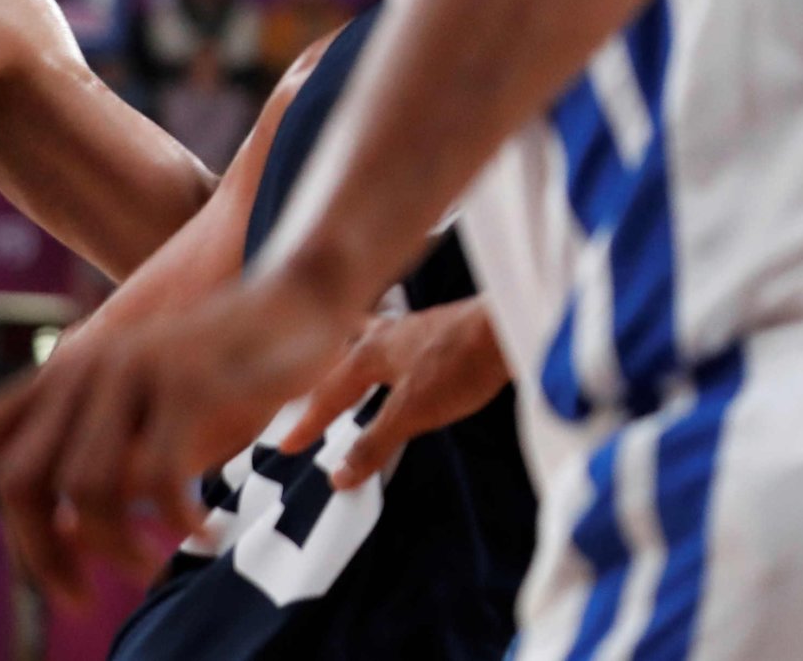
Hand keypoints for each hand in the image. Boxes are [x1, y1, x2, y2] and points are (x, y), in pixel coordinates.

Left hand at [0, 265, 355, 605]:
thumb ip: (102, 458)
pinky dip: (179, 520)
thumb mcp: (151, 411)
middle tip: (78, 595)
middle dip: (43, 556)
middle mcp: (86, 366)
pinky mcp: (189, 383)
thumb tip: (62, 532)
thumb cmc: (228, 365)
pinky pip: (160, 477)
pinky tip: (204, 531)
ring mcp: (134, 372)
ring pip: (89, 488)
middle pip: (21, 483)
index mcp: (66, 371)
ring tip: (152, 565)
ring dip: (118, 546)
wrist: (299, 301)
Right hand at [276, 298, 508, 489]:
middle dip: (324, 378)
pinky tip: (404, 355)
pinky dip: (389, 353)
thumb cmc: (460, 363)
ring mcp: (420, 329)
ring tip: (346, 361)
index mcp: (372, 352)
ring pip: (374, 342)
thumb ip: (374, 443)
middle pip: (346, 357)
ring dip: (356, 358)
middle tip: (304, 391)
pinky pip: (402, 343)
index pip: (329, 393)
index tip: (289, 445)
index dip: (309, 423)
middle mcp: (391, 334)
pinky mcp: (448, 330)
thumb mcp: (412, 412)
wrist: (513, 324)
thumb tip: (337, 476)